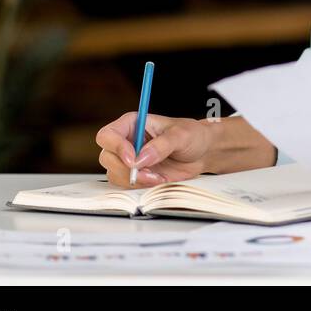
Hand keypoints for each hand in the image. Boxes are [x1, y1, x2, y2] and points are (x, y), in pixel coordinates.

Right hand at [95, 111, 215, 188]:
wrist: (202, 152)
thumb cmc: (192, 135)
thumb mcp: (182, 135)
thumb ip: (162, 145)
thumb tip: (141, 158)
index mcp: (132, 124)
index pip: (108, 135)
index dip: (116, 148)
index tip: (133, 160)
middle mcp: (126, 142)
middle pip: (107, 158)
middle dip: (127, 169)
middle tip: (149, 172)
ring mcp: (129, 160)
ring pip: (114, 174)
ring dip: (135, 180)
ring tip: (158, 176)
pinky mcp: (136, 175)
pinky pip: (126, 185)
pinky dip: (141, 186)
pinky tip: (159, 179)